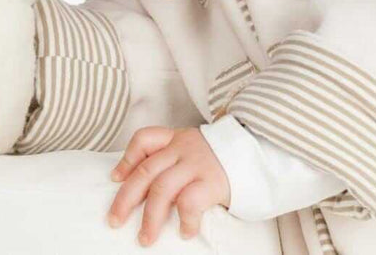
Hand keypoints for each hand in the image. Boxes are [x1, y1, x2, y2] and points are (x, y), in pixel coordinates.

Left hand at [106, 126, 230, 246]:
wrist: (260, 152)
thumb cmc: (224, 158)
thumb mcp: (196, 149)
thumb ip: (175, 159)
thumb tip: (145, 190)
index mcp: (177, 138)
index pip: (145, 138)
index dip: (126, 158)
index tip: (116, 178)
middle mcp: (184, 148)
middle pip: (146, 170)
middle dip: (125, 198)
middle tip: (115, 220)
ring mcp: (197, 164)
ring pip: (162, 188)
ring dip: (149, 217)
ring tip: (145, 238)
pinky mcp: (212, 181)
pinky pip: (190, 202)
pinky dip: (184, 220)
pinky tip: (185, 232)